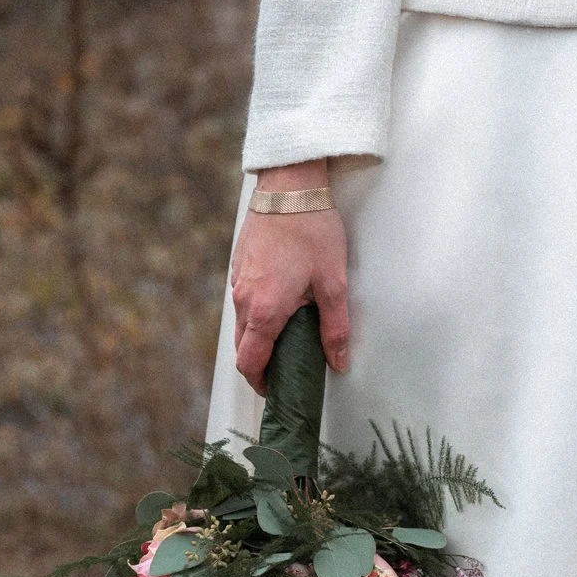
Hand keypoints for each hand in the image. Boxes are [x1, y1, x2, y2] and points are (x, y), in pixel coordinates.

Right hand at [230, 160, 349, 394]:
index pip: (250, 363)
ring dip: (259, 339)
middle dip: (260, 365)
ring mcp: (238, 282)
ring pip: (242, 325)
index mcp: (265, 311)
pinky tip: (281, 304)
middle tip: (284, 370)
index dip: (261, 384)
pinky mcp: (239, 267)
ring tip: (287, 338)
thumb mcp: (333, 283)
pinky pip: (243, 301)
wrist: (289, 186)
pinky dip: (256, 314)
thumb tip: (338, 362)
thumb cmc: (312, 230)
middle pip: (243, 349)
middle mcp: (244, 300)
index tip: (275, 390)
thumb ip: (335, 329)